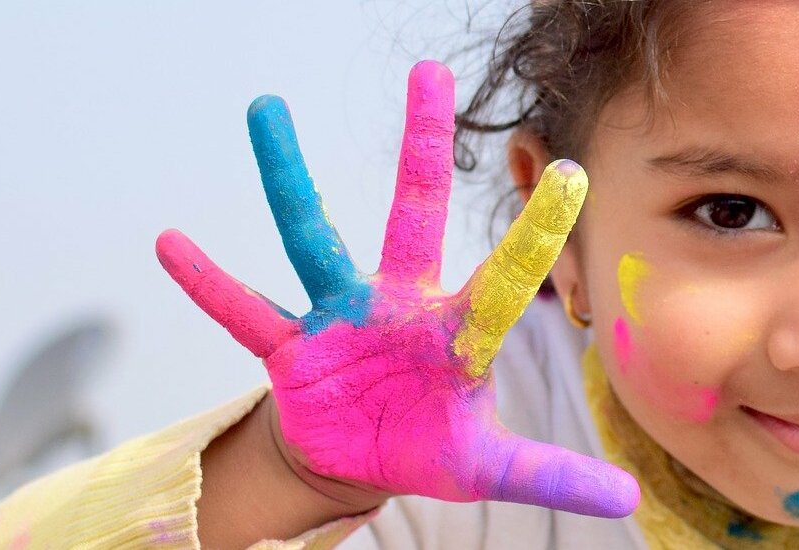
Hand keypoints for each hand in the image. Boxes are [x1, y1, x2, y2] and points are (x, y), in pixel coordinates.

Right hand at [155, 61, 636, 516]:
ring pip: (311, 237)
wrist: (358, 459)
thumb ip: (552, 473)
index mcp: (458, 332)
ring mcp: (341, 317)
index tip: (573, 175)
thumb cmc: (429, 444)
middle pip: (414, 213)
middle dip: (423, 147)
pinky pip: (243, 310)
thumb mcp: (489, 468)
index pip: (508, 277)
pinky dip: (207, 282)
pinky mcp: (291, 346)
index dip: (537, 234)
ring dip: (287, 177)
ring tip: (266, 109)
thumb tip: (628, 499)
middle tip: (429, 72)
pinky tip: (170, 242)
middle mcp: (400, 304)